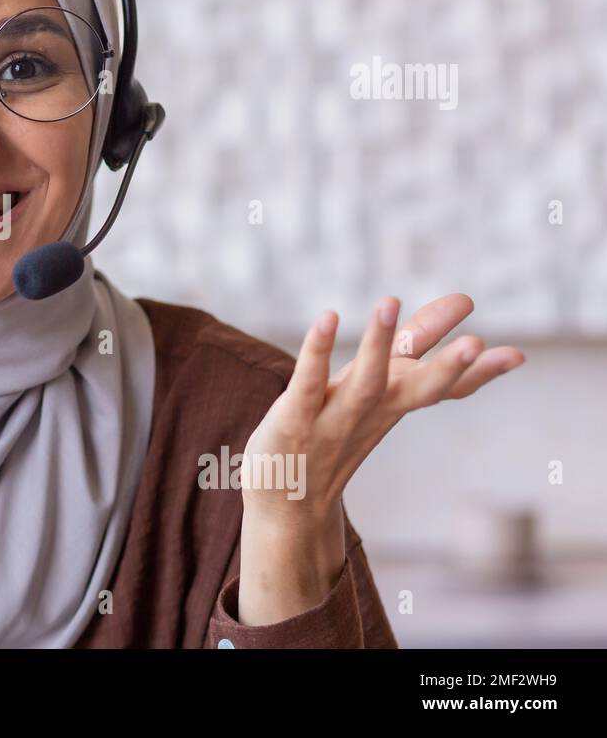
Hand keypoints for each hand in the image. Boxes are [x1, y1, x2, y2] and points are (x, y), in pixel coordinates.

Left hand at [234, 293, 523, 625]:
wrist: (288, 504)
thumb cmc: (333, 435)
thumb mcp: (377, 390)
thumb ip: (411, 348)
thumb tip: (459, 306)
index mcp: (391, 406)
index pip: (439, 388)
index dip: (476, 374)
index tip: (517, 355)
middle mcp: (370, 414)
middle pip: (416, 391)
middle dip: (447, 368)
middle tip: (478, 342)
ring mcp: (333, 420)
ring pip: (364, 383)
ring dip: (379, 344)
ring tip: (391, 301)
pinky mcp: (293, 419)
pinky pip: (307, 383)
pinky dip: (317, 351)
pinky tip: (327, 318)